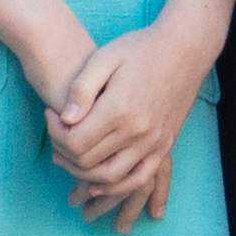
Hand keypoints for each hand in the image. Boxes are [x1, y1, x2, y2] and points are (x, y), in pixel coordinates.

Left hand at [48, 9, 216, 222]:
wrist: (185, 49)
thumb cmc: (140, 49)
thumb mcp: (104, 58)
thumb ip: (82, 89)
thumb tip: (65, 119)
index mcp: (118, 109)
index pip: (74, 142)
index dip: (54, 134)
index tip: (50, 115)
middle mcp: (138, 132)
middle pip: (88, 162)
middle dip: (63, 153)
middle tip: (56, 135)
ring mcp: (154, 142)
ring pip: (110, 178)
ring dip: (83, 175)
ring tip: (70, 158)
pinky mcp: (165, 146)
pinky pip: (139, 178)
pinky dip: (116, 187)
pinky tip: (98, 182)